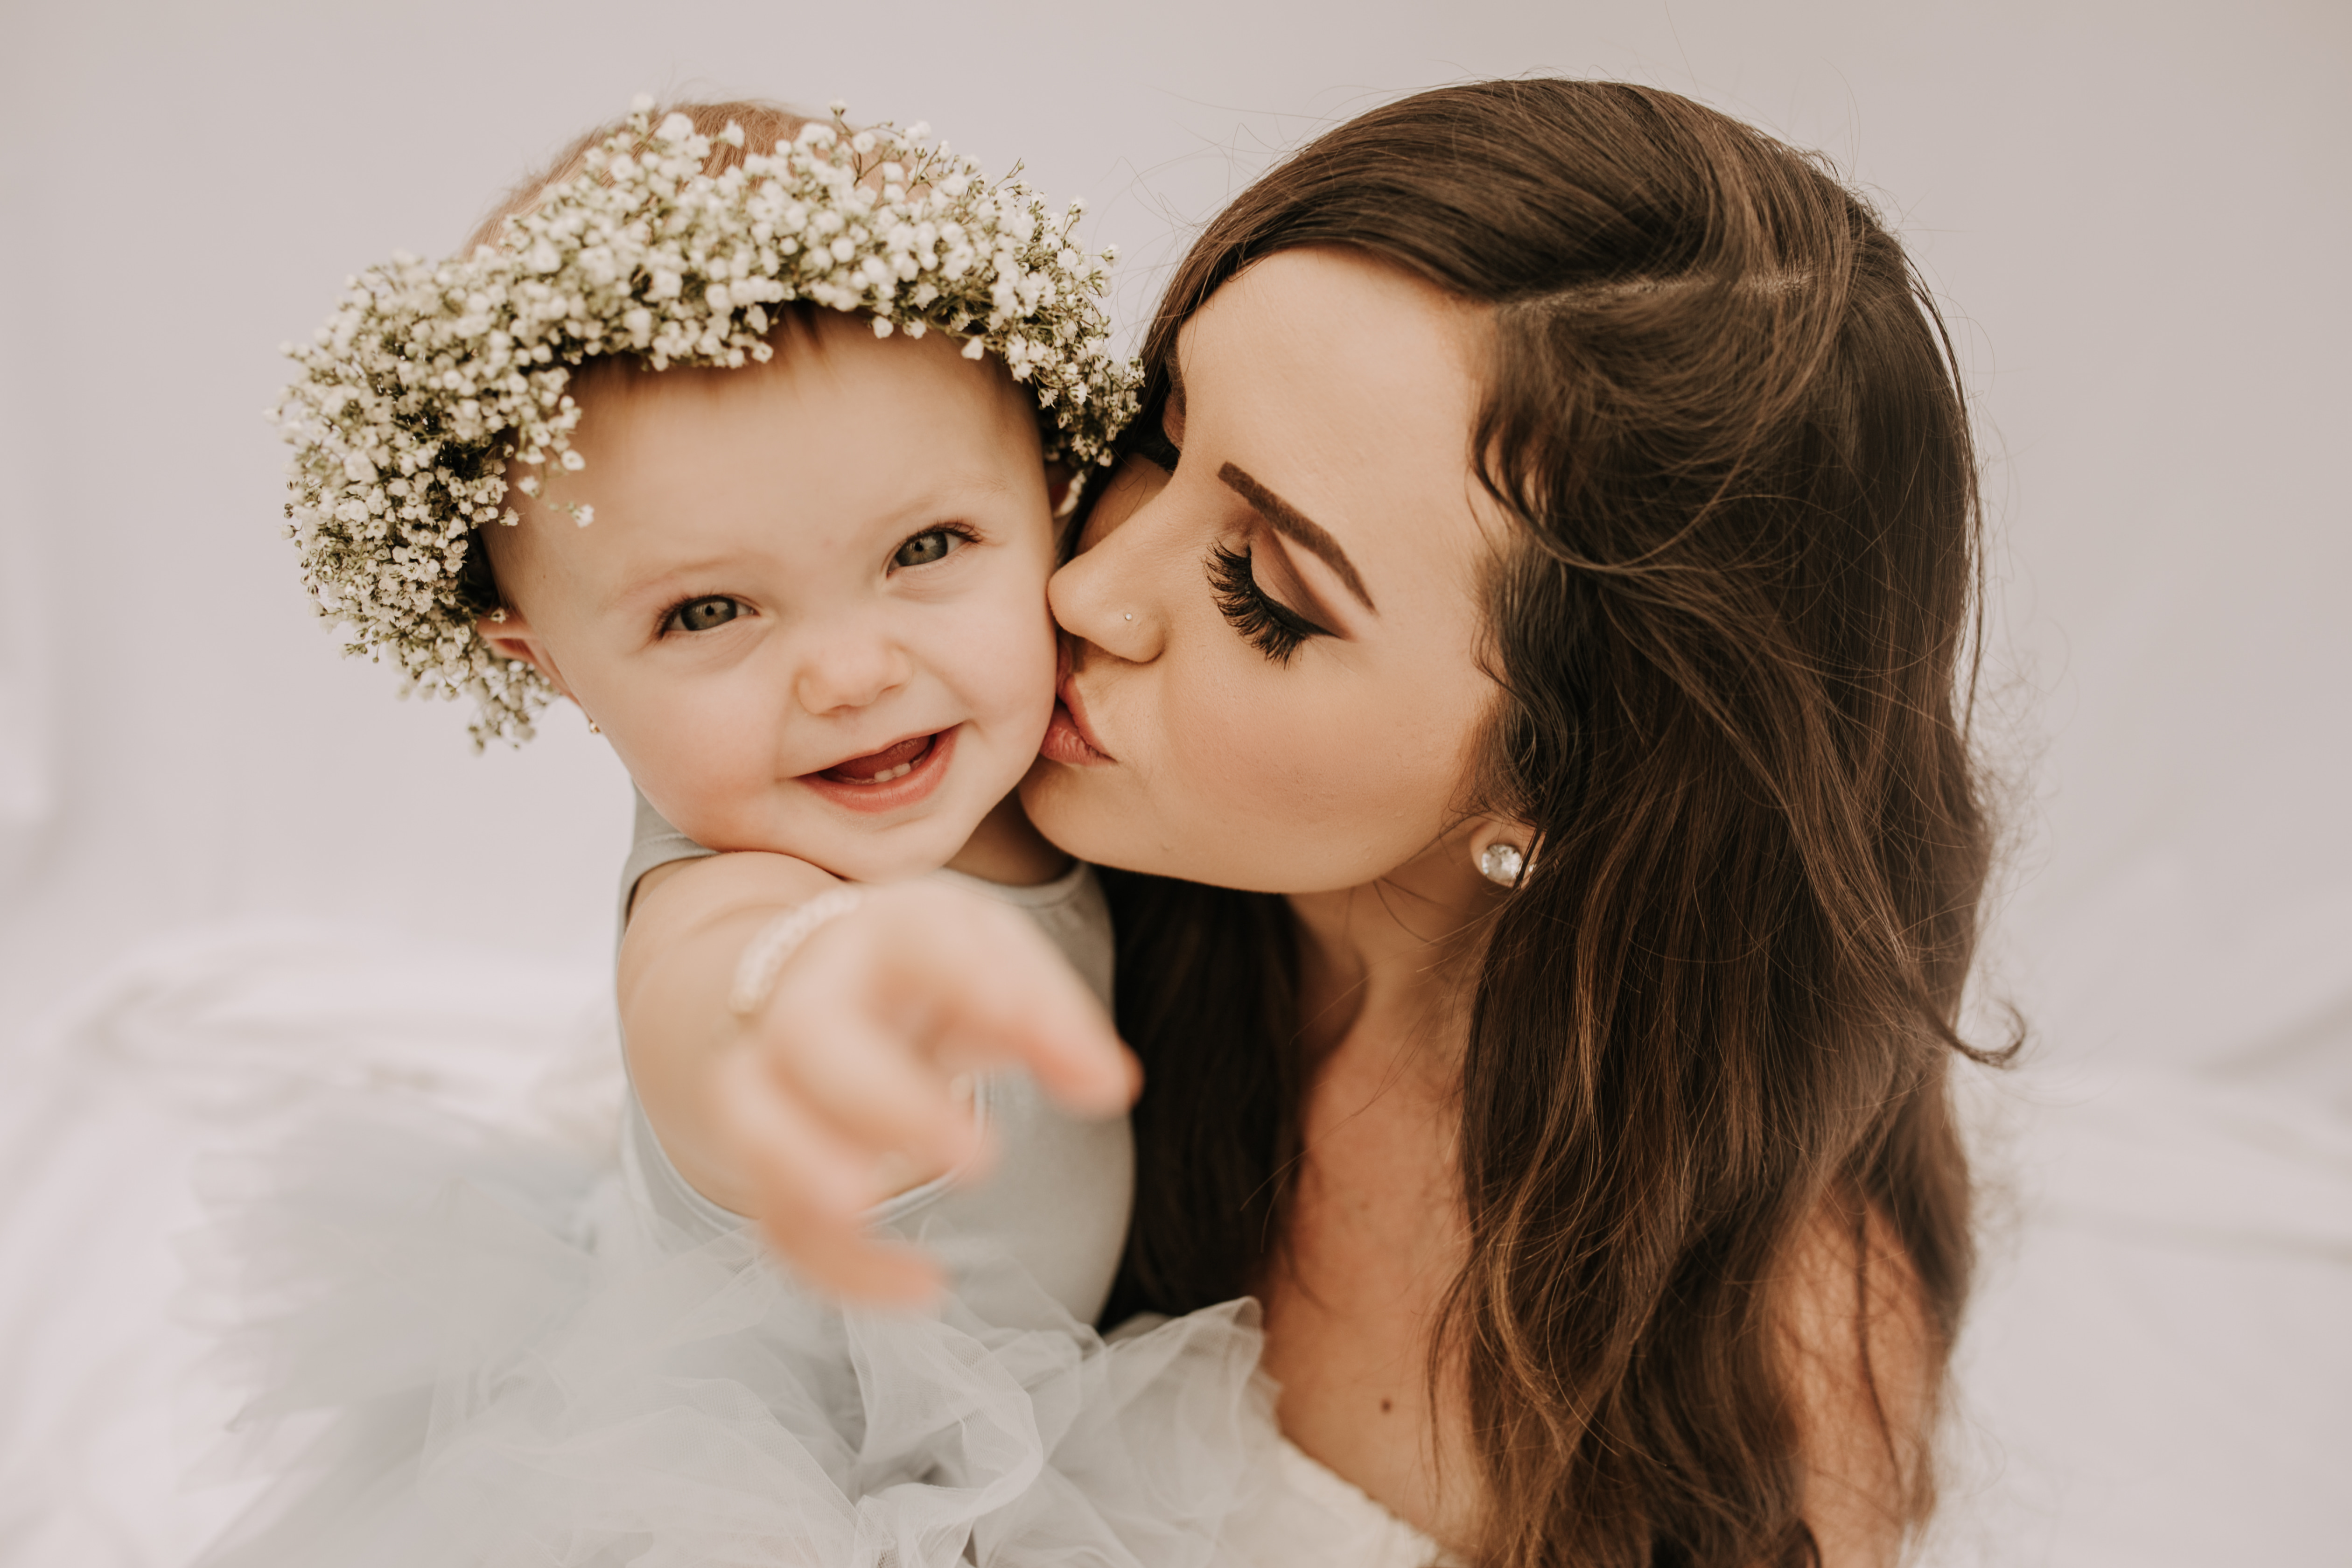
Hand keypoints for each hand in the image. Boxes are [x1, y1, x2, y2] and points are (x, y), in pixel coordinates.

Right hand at [713, 878, 1134, 1302]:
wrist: (823, 980)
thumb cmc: (933, 973)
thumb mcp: (1001, 967)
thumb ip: (1057, 1022)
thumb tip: (1111, 1087)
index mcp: (886, 936)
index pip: (918, 939)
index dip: (963, 975)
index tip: (1015, 1019)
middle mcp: (810, 996)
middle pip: (813, 1036)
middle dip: (883, 1098)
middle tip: (977, 1158)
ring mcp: (768, 1073)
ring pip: (754, 1121)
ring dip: (803, 1169)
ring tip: (864, 1209)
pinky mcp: (764, 1152)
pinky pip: (777, 1214)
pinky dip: (839, 1263)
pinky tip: (924, 1287)